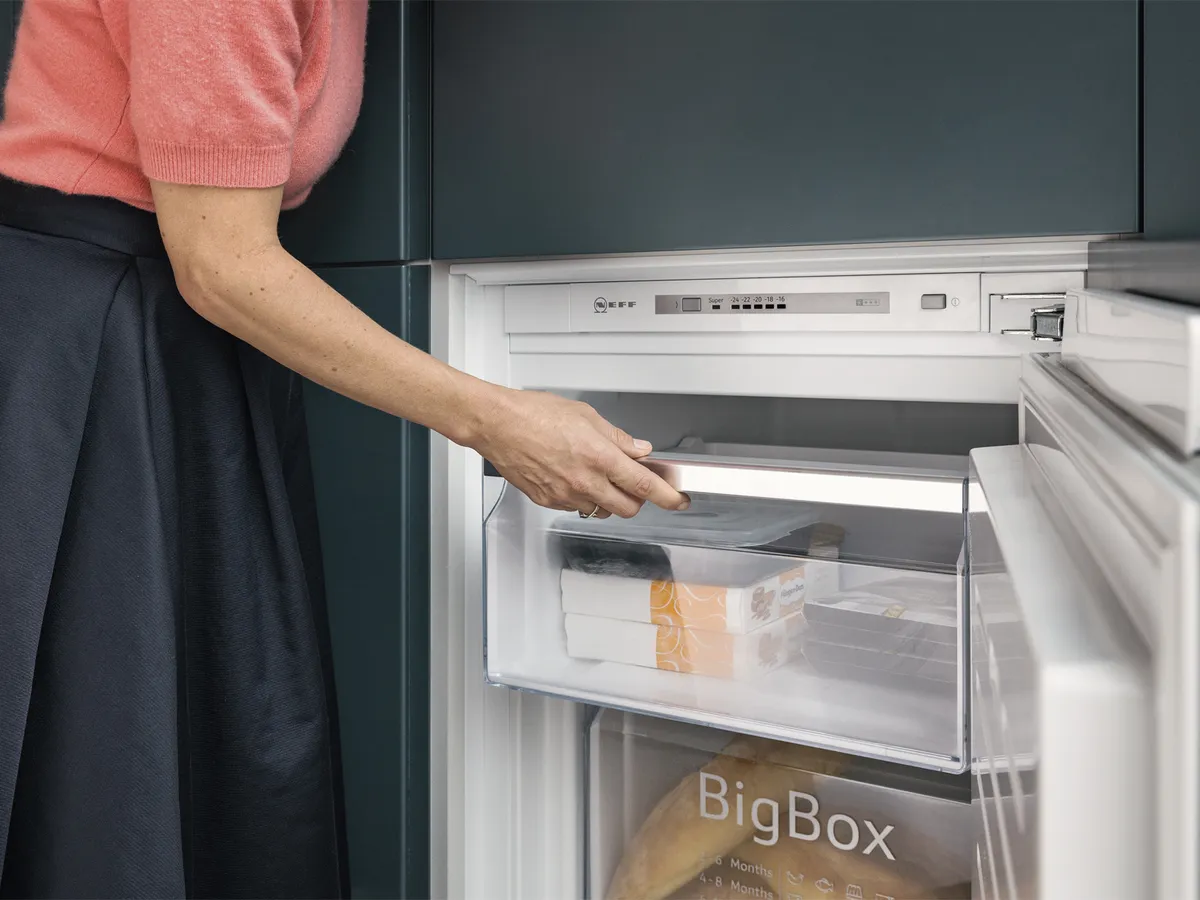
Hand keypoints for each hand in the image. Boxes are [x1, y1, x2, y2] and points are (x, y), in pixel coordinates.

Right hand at [471, 388, 689, 518]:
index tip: (678, 500)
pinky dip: (583, 497)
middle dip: (638, 500)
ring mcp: (566, 495)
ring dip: (609, 499)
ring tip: (598, 476)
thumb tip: (639, 449)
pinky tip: (573, 477)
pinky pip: (576, 507)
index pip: (645, 486)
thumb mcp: (586, 416)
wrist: (497, 424)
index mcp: (600, 457)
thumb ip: (617, 437)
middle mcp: (585, 482)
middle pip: (628, 508)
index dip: (668, 497)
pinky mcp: (548, 501)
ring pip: (601, 511)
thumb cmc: (534, 413)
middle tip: (635, 484)